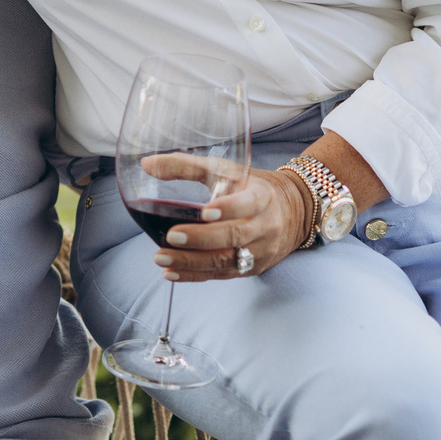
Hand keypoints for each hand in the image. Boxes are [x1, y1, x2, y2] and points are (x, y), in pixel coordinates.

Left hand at [139, 155, 310, 282]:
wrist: (294, 212)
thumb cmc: (250, 186)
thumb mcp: (225, 171)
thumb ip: (187, 166)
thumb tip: (146, 164)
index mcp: (262, 197)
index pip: (248, 204)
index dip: (228, 208)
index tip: (204, 211)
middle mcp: (264, 226)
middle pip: (234, 236)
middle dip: (201, 239)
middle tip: (171, 237)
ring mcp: (260, 251)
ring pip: (226, 260)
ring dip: (192, 262)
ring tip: (161, 259)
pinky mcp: (252, 268)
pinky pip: (222, 275)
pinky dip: (196, 275)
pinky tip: (171, 273)